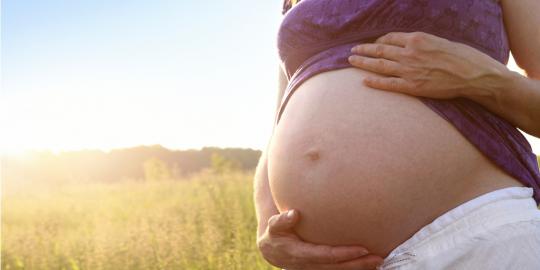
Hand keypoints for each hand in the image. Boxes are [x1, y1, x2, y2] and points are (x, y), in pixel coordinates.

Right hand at [257, 209, 383, 269]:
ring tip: (379, 261)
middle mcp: (310, 266)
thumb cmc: (276, 235)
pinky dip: (354, 268)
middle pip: (338, 267)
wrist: (273, 252)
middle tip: (378, 257)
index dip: (345, 253)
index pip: (327, 255)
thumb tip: (294, 213)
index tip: (362, 248)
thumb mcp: (274, 227)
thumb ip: (282, 221)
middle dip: (358, 263)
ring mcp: (316, 269)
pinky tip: (369, 263)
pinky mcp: (321, 269)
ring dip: (360, 268)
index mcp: (301, 254)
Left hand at [348, 31, 507, 98]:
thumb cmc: (462, 57)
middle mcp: (410, 53)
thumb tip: (412, 46)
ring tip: (351, 61)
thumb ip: (423, 44)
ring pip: (380, 65)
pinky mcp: (412, 86)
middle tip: (352, 50)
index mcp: (417, 39)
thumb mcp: (440, 42)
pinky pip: (388, 84)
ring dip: (363, 63)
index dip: (379, 41)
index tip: (373, 44)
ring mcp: (409, 70)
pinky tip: (364, 81)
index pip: (391, 38)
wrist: (473, 75)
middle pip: (380, 50)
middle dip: (364, 50)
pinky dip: (374, 82)